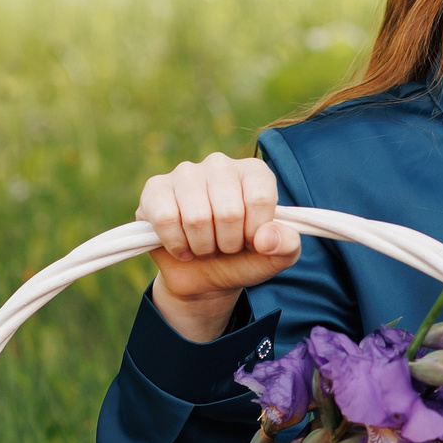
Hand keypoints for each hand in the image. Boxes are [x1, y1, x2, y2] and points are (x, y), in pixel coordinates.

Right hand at [138, 153, 301, 341]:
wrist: (204, 277)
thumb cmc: (243, 259)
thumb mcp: (276, 258)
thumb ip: (287, 246)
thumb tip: (266, 238)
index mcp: (254, 172)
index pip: (259, 198)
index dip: (255, 231)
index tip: (251, 240)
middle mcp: (220, 164)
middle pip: (228, 211)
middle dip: (228, 243)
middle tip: (225, 246)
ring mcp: (185, 173)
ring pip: (196, 217)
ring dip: (202, 246)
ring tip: (205, 245)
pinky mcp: (155, 189)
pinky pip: (166, 218)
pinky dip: (177, 244)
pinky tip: (182, 245)